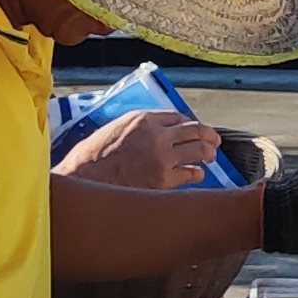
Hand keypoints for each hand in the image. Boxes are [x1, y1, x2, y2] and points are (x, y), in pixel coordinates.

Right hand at [58, 108, 223, 188]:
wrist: (83, 181)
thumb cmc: (88, 159)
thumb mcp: (109, 132)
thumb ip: (131, 130)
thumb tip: (142, 135)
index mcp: (141, 119)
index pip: (175, 116)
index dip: (186, 122)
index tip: (191, 127)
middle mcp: (156, 135)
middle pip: (194, 129)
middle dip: (207, 134)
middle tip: (214, 139)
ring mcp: (162, 157)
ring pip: (198, 151)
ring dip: (207, 153)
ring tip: (211, 156)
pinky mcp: (164, 180)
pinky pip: (190, 174)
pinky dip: (196, 174)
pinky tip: (198, 175)